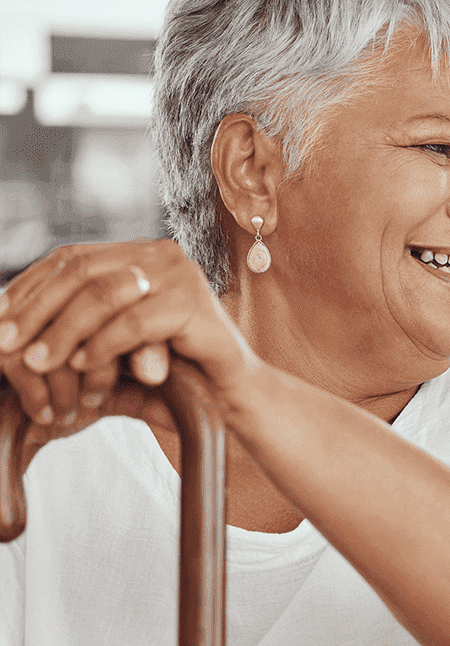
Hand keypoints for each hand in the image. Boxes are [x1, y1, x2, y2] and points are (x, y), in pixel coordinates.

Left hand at [0, 240, 255, 449]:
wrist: (231, 392)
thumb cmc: (174, 368)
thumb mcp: (118, 339)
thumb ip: (82, 322)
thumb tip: (10, 316)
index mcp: (142, 253)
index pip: (72, 257)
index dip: (31, 286)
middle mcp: (161, 254)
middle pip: (81, 270)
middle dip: (38, 309)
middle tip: (7, 342)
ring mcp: (180, 275)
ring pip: (102, 294)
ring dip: (63, 330)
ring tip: (39, 361)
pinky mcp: (193, 303)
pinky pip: (133, 323)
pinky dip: (103, 345)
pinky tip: (84, 366)